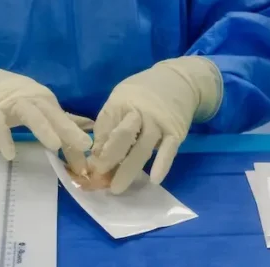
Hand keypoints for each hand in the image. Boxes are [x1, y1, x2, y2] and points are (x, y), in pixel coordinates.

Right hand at [0, 49, 92, 172]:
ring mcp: (10, 103)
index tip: (88, 162)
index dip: (75, 139)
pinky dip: (4, 138)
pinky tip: (10, 153)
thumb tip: (83, 132)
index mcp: (43, 98)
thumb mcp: (34, 104)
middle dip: (68, 129)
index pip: (62, 119)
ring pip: (30, 114)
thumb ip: (55, 119)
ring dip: (43, 128)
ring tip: (55, 146)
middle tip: (85, 146)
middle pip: (52, 113)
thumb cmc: (7, 96)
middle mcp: (31, 97)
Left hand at [89, 57, 221, 193]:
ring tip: (116, 189)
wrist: (181, 80)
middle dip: (109, 157)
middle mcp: (140, 111)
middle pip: (123, 136)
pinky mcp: (176, 131)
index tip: (89, 166)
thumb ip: (109, 122)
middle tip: (99, 178)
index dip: (96, 147)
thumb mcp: (121, 97)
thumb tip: (95, 153)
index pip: (105, 126)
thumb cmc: (144, 92)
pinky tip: (154, 179)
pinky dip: (162, 165)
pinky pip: (169, 150)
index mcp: (122, 101)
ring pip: (142, 148)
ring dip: (128, 170)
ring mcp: (159, 122)